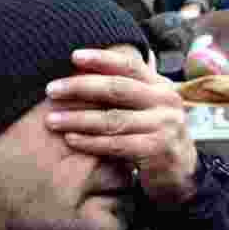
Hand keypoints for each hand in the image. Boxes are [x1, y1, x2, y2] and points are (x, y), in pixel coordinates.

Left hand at [44, 48, 198, 206]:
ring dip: (78, 118)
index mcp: (160, 85)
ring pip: (113, 119)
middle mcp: (165, 100)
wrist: (178, 172)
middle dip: (80, 87)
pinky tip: (70, 139)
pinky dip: (90, 142)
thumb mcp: (143, 109)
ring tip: (51, 119)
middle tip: (51, 89)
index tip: (74, 56)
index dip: (102, 59)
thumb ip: (123, 93)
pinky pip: (117, 144)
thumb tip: (82, 72)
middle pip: (117, 89)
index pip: (130, 66)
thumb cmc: (150, 136)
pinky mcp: (157, 150)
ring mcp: (164, 125)